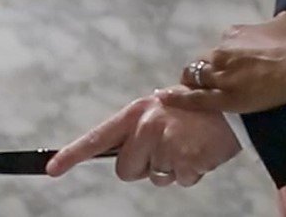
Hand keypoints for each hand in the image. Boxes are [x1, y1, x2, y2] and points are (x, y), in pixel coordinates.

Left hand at [45, 91, 240, 186]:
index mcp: (137, 112)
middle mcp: (147, 127)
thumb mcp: (161, 107)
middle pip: (126, 170)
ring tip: (187, 144)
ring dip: (170, 169)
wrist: (233, 106)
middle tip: (166, 147)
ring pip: (154, 178)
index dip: (72, 154)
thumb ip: (139, 128)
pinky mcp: (186, 161)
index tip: (52, 169)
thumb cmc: (195, 108)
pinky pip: (179, 180)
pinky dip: (190, 172)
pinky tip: (199, 151)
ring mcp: (167, 145)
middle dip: (143, 166)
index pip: (97, 137)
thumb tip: (123, 152)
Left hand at [161, 12, 285, 114]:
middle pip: (202, 63)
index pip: (219, 47)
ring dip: (190, 83)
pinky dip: (177, 98)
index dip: (221, 58)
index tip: (226, 65)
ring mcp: (220, 75)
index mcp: (233, 34)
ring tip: (186, 90)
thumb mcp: (282, 21)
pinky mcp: (223, 97)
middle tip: (204, 80)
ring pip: (195, 78)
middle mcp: (221, 52)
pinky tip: (164, 98)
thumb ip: (272, 23)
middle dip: (201, 71)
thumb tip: (278, 23)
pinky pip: (194, 99)